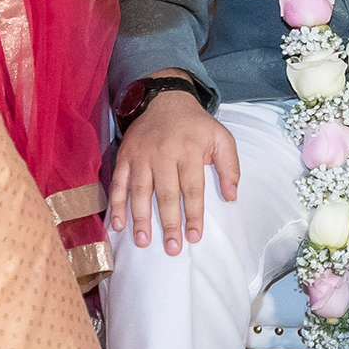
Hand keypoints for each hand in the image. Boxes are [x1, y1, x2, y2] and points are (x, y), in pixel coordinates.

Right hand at [108, 80, 238, 254]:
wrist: (165, 99)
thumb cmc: (196, 125)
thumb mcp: (221, 138)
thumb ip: (230, 167)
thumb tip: (232, 197)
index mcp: (190, 150)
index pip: (193, 188)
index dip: (194, 215)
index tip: (195, 237)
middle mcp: (164, 153)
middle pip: (166, 193)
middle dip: (169, 223)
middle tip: (172, 248)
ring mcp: (142, 155)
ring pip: (141, 190)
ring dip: (140, 218)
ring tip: (144, 241)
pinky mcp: (125, 155)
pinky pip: (119, 182)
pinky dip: (116, 203)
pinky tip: (118, 224)